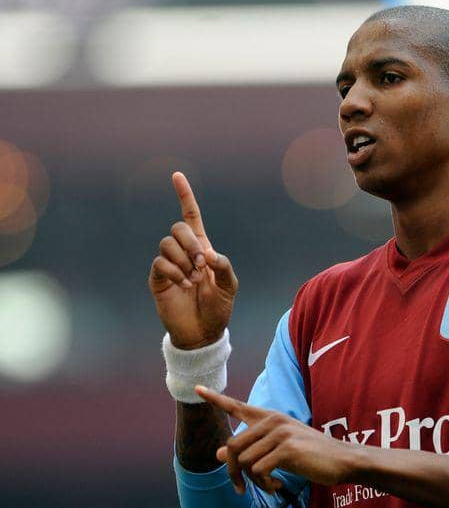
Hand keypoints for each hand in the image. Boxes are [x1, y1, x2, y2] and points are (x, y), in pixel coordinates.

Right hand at [149, 172, 237, 348]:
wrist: (203, 332)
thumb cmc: (218, 308)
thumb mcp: (230, 286)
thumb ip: (223, 265)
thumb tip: (205, 253)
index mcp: (202, 249)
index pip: (191, 217)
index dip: (185, 196)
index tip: (177, 175)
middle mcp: (183, 253)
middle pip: (177, 228)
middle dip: (190, 243)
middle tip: (202, 265)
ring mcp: (169, 265)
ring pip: (166, 244)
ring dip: (183, 260)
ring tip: (194, 279)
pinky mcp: (158, 279)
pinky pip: (160, 263)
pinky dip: (174, 272)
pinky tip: (185, 285)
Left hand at [195, 385, 358, 494]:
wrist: (341, 459)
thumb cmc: (309, 455)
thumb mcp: (278, 450)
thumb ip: (251, 448)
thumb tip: (219, 453)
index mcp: (270, 417)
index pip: (237, 406)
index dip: (216, 399)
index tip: (198, 389)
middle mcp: (273, 421)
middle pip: (234, 445)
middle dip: (233, 472)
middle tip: (241, 488)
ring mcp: (280, 433)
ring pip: (245, 462)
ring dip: (254, 481)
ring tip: (270, 484)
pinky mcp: (286, 448)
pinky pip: (259, 471)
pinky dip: (265, 485)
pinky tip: (278, 486)